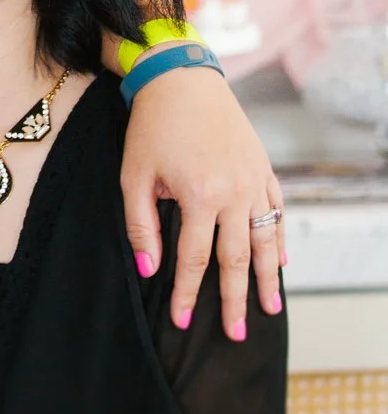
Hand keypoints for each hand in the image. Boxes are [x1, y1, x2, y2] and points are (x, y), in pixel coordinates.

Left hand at [120, 66, 284, 339]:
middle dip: (234, 300)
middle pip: (237, 259)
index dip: (188, 294)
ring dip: (267, 278)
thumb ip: (141, 226)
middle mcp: (234, 192)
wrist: (182, 79)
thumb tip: (150, 270)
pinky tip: (280, 262)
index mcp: (199, 195)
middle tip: (237, 334)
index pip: (194, 259)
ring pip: (265, 240)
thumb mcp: (134, 175)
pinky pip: (276, 212)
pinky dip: (279, 240)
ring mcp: (253, 181)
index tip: (183, 321)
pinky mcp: (262, 169)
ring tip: (270, 309)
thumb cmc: (152, 126)